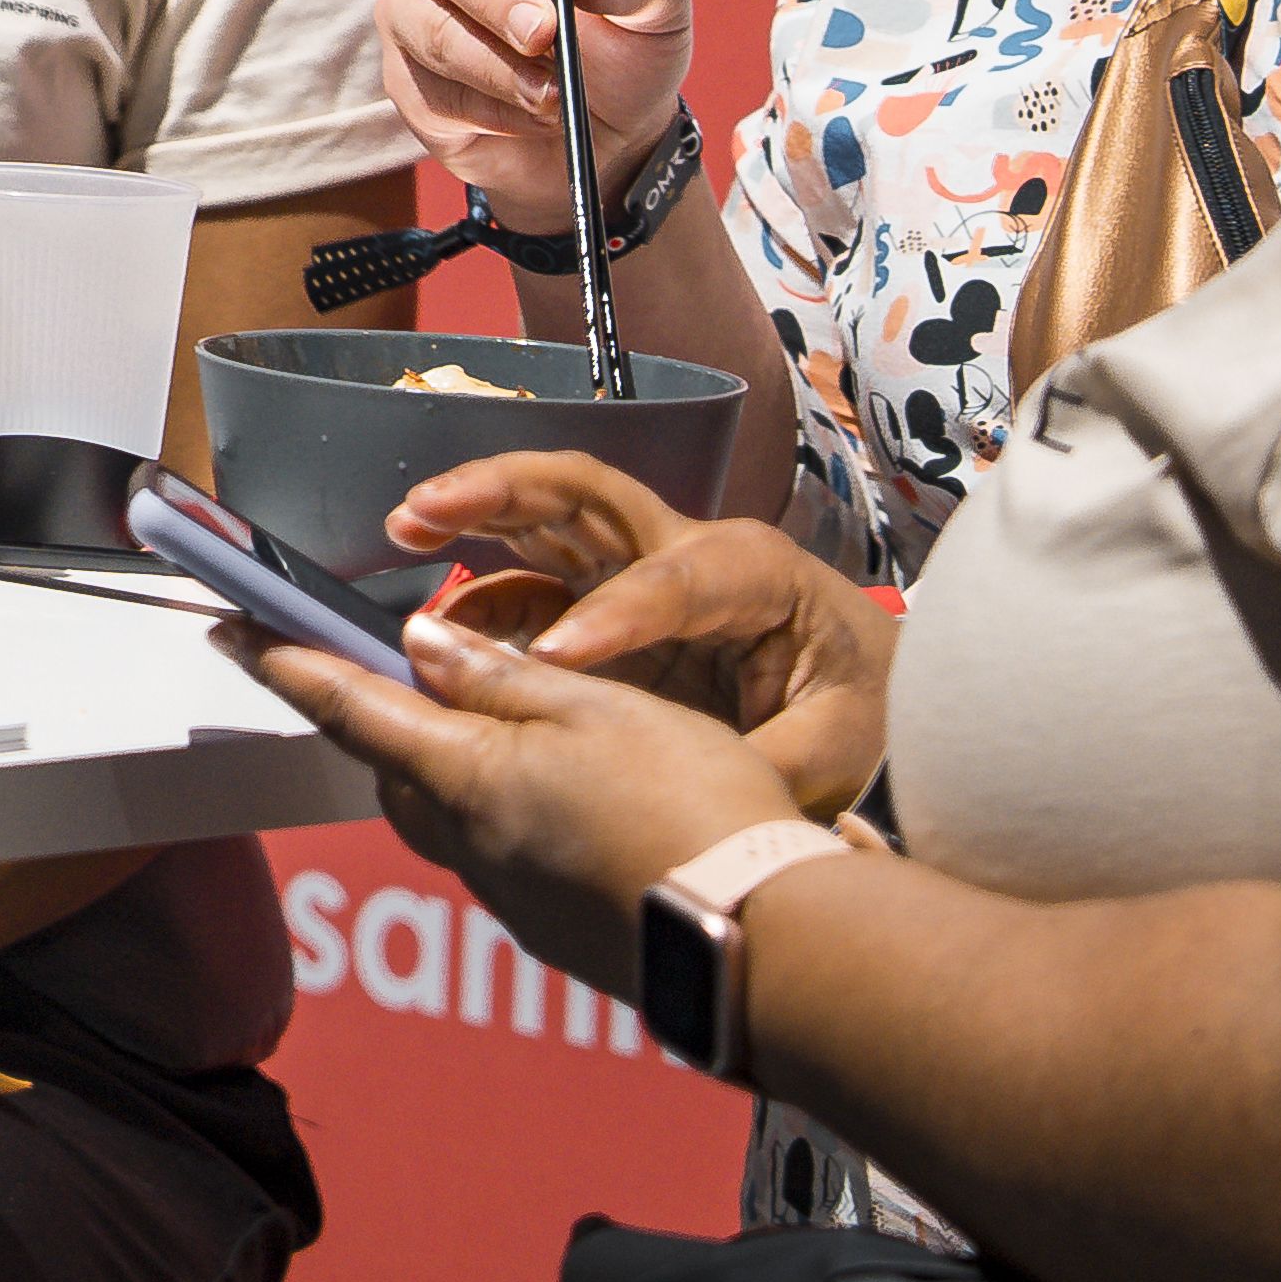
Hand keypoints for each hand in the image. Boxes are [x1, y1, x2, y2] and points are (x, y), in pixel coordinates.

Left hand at [232, 605, 805, 1002]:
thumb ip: (501, 676)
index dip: (284, 664)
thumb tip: (421, 646)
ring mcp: (507, 900)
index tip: (231, 632)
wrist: (766, 945)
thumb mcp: (598, 705)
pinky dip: (508, 816)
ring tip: (504, 729)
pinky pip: (501, 858)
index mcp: (464, 778)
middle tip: (389, 672)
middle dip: (382, 719)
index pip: (347, 708)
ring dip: (452, 769)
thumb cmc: (690, 809)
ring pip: (448, 817)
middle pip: (395, 769)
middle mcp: (468, 847)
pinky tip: (566, 800)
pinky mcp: (550, 932)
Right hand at [374, 0, 698, 225]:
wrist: (612, 138)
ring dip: (497, 65)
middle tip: (546, 32)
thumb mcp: (660, 8)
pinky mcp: (406, 77)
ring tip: (554, 95)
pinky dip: (491, 109)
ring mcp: (415, 9)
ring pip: (427, 22)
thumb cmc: (627, 51)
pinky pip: (428, 87)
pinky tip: (533, 117)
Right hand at [394, 474, 892, 816]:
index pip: (671, 581)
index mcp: (753, 573)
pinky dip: (485, 594)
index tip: (556, 661)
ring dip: (472, 512)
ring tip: (402, 528)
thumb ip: (761, 764)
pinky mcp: (613, 606)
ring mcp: (643, 571)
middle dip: (500, 490)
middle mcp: (688, 551)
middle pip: (585, 493)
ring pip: (548, 515)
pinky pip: (538, 585)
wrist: (878, 696)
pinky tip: (442, 624)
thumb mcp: (835, 747)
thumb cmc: (865, 709)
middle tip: (423, 508)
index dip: (611, 617)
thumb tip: (693, 791)